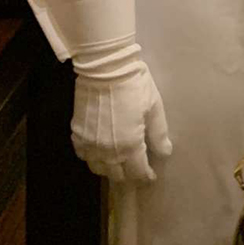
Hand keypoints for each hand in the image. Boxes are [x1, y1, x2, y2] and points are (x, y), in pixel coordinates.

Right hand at [15, 0, 171, 183]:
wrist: (105, 68)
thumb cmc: (135, 84)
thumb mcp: (154, 106)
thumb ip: (159, 133)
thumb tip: (166, 152)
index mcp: (130, 145)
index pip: (137, 171)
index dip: (145, 175)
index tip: (151, 175)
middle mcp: (108, 151)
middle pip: (117, 174)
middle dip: (128, 175)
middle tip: (136, 170)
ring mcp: (90, 145)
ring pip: (99, 168)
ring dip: (110, 169)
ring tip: (120, 164)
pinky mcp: (77, 135)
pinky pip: (84, 156)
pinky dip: (93, 158)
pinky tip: (100, 152)